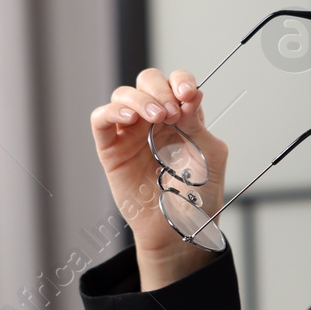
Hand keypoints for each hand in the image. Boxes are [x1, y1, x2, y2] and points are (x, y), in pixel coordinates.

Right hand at [89, 68, 227, 285]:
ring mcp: (131, 133)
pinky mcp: (111, 149)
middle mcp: (154, 121)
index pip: (176, 83)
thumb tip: (188, 96)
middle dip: (160, 88)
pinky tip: (130, 118)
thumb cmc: (198, 197)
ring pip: (123, 95)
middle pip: (147, 81)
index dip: (181, 81)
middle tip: (172, 112)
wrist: (180, 228)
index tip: (188, 95)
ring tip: (157, 116)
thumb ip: (198, 123)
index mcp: (181, 118)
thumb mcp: (210, 155)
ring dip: (140, 99)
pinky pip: (101, 119)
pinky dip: (112, 111)